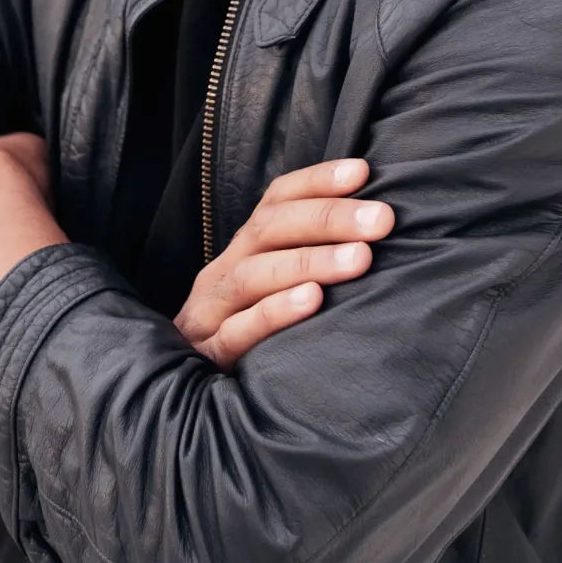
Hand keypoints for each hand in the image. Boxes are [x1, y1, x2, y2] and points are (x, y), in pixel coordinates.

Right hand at [172, 157, 392, 368]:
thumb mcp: (271, 291)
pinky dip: (274, 313)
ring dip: (309, 261)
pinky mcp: (211, 354)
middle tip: (382, 219)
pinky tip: (312, 302)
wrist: (179, 390)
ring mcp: (212, 312)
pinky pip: (238, 331)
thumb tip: (374, 230)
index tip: (362, 172)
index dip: (315, 182)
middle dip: (328, 218)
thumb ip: (307, 260)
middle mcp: (223, 272)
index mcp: (242, 252)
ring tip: (359, 258)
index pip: (274, 202)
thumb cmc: (249, 336)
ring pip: (254, 276)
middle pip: (268, 230)